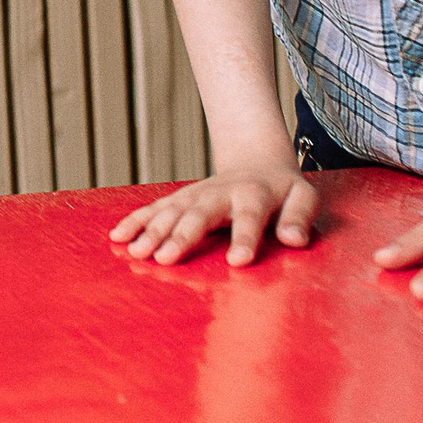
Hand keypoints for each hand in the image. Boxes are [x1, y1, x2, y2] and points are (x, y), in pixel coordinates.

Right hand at [109, 162, 318, 266]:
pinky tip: (118, 236)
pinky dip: (136, 221)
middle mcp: (220, 192)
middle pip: (199, 214)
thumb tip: (294, 239)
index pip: (250, 217)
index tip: (239, 261)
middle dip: (181, 236)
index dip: (245, 238)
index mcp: (254, 194)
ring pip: (172, 211)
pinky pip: (155, 208)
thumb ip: (300, 217)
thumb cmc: (283, 190)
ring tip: (137, 252)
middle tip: (164, 258)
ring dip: (152, 231)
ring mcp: (196, 194)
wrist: (256, 161)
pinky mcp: (180, 198)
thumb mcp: (305, 198)